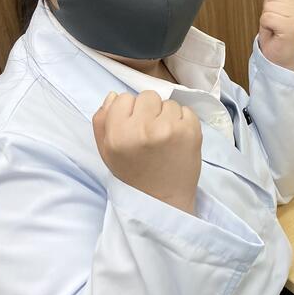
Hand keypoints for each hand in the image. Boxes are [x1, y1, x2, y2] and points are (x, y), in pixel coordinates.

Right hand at [92, 91, 201, 214]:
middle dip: (149, 111)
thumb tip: (114, 95)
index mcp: (119, 134)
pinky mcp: (192, 131)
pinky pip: (186, 110)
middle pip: (148, 96)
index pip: (123, 98)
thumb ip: (102, 121)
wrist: (162, 199)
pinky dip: (183, 122)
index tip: (133, 129)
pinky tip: (177, 140)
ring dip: (167, 116)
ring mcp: (170, 128)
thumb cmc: (132, 174)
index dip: (129, 112)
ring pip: (168, 103)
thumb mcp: (106, 151)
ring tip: (165, 139)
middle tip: (150, 134)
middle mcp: (144, 128)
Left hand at [258, 0, 293, 71]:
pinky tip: (274, 34)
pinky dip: (265, 27)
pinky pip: (267, 17)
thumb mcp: (273, 12)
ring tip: (274, 30)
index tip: (277, 18)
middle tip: (275, 25)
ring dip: (266, 19)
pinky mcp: (291, 27)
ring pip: (268, 6)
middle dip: (267, 11)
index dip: (271, 3)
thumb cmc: (277, 39)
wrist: (280, 61)